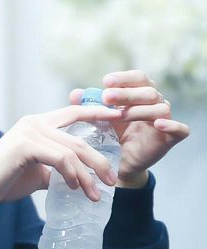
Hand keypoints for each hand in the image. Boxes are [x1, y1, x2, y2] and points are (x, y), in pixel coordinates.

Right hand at [0, 105, 121, 215]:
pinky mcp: (25, 145)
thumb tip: (80, 177)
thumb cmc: (10, 177)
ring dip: (87, 174)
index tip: (118, 116)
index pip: (75, 112)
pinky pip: (59, 159)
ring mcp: (30, 131)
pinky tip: (73, 188)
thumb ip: (58, 167)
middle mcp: (37, 122)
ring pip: (73, 150)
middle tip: (112, 179)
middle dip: (99, 159)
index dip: (97, 112)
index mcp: (41, 123)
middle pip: (79, 137)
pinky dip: (71, 174)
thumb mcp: (40, 169)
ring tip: (95, 193)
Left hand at [70, 70, 189, 187]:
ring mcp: (164, 121)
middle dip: (127, 93)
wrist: (119, 161)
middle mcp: (154, 105)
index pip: (138, 79)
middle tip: (106, 98)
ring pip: (161, 108)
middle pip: (149, 91)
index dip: (124, 79)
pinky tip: (158, 125)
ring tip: (121, 115)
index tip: (105, 82)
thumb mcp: (100, 119)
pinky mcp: (170, 139)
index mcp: (140, 96)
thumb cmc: (112, 136)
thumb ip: (89, 106)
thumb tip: (76, 93)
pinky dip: (172, 126)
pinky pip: (180, 130)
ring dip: (140, 110)